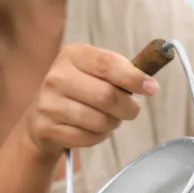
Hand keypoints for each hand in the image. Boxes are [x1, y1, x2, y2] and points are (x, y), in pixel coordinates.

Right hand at [23, 43, 159, 158]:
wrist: (41, 118)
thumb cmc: (79, 91)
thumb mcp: (94, 72)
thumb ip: (121, 73)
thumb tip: (150, 84)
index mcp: (72, 55)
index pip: (108, 64)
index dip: (134, 78)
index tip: (152, 88)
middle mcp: (56, 76)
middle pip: (107, 95)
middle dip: (128, 107)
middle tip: (131, 111)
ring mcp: (48, 104)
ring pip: (99, 120)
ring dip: (113, 123)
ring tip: (110, 120)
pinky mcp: (47, 128)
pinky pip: (87, 138)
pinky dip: (99, 137)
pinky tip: (94, 130)